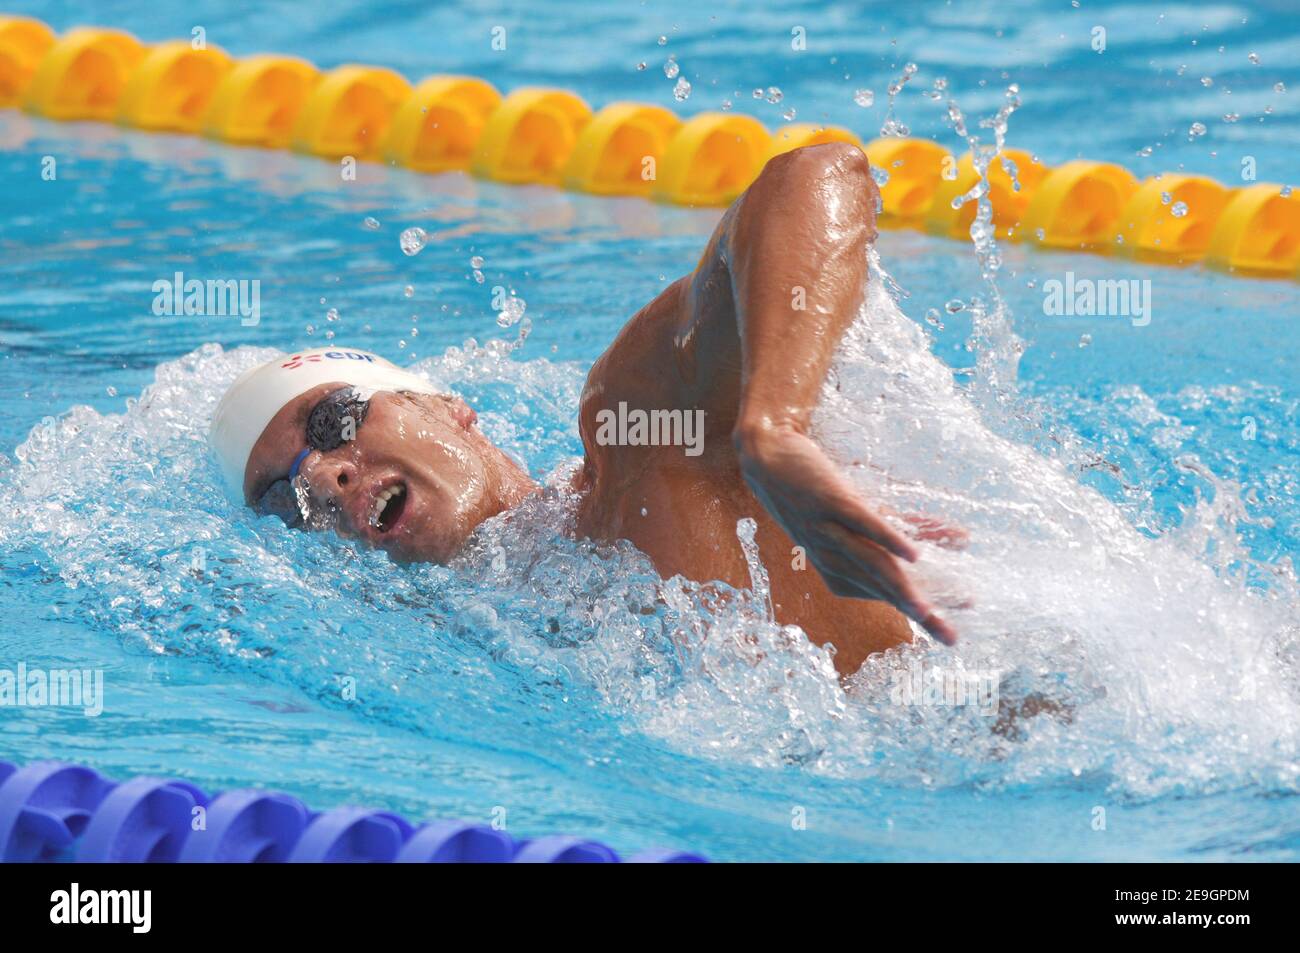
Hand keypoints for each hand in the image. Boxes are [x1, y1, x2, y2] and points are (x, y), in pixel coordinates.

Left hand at [735, 422, 958, 644]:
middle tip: (951, 638)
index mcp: (836, 565)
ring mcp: (830, 529)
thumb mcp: (859, 512)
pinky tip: (914, 556)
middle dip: (916, 614)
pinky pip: (864, 524)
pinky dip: (889, 539)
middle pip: (881, 589)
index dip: (916, 613)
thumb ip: (904, 527)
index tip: (950, 633)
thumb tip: (961, 538)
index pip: (884, 593)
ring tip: (927, 612)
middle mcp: (832, 554)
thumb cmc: (814, 486)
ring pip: (871, 565)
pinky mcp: (831, 500)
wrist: (767, 453)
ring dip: (900, 590)